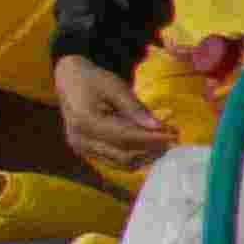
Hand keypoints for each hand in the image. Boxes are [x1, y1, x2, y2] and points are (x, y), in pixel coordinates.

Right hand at [47, 52, 167, 175]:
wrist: (70, 82)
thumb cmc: (94, 80)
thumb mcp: (115, 86)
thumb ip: (135, 108)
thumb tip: (158, 127)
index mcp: (84, 120)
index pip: (124, 137)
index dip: (151, 139)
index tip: (173, 135)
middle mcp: (80, 139)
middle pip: (124, 155)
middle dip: (151, 149)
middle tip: (173, 138)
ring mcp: (81, 149)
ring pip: (121, 163)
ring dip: (146, 156)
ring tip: (164, 142)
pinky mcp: (86, 153)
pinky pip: (115, 161)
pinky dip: (135, 156)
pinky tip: (150, 145)